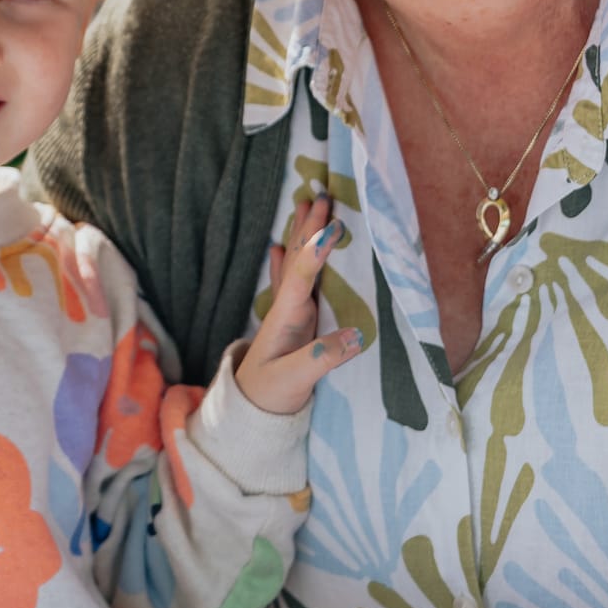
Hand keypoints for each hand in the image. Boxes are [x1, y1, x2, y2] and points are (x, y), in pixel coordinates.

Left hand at [235, 195, 361, 414]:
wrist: (249, 412)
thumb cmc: (270, 395)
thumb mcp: (296, 380)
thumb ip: (322, 358)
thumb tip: (357, 335)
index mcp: (286, 317)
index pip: (301, 276)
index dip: (315, 251)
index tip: (331, 225)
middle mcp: (286, 308)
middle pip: (298, 259)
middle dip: (309, 227)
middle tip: (321, 194)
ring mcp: (288, 313)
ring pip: (296, 264)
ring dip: (301, 234)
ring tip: (304, 204)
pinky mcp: (291, 322)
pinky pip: (291, 282)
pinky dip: (288, 260)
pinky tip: (276, 246)